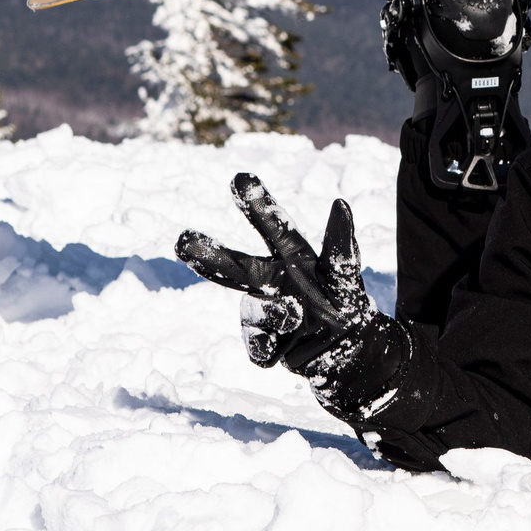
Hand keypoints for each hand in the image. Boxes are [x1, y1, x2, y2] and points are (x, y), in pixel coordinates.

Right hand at [177, 173, 385, 382]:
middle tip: (182, 239)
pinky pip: (256, 344)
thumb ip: (341, 244)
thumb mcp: (346, 277)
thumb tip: (340, 204)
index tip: (241, 178)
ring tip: (295, 317)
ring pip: (251, 310)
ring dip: (272, 314)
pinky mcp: (262, 344)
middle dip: (208, 254)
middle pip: (235, 266)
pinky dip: (268, 345)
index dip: (257, 204)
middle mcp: (272, 280)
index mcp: (293, 257)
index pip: (273, 227)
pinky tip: (284, 344)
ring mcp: (263, 311)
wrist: (348, 353)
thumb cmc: (347, 305)